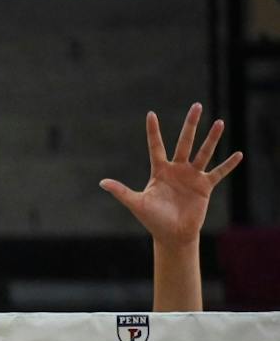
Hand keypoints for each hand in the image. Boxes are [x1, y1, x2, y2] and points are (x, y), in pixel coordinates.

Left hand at [100, 104, 241, 247]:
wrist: (172, 234)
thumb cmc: (152, 220)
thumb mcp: (137, 203)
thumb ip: (121, 191)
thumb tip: (101, 182)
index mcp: (159, 171)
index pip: (156, 146)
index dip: (153, 131)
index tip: (151, 114)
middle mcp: (177, 169)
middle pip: (184, 142)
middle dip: (190, 125)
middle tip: (196, 106)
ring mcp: (192, 176)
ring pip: (203, 153)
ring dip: (212, 139)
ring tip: (220, 122)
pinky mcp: (204, 186)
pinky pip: (218, 172)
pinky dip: (228, 165)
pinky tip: (238, 154)